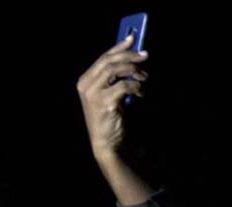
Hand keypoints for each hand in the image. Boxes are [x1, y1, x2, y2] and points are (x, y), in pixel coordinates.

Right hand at [76, 36, 148, 157]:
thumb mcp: (111, 94)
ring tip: (145, 77)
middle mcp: (86, 85)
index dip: (118, 47)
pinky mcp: (104, 102)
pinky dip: (136, 87)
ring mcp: (93, 93)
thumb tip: (132, 59)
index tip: (133, 38)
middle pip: (109, 60)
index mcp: (85, 80)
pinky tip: (141, 93)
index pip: (103, 58)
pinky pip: (124, 86)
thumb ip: (116, 78)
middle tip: (145, 55)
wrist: (108, 143)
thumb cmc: (112, 118)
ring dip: (134, 70)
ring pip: (115, 69)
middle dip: (129, 55)